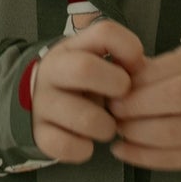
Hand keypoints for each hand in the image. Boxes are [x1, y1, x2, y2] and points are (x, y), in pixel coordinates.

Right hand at [27, 21, 145, 166]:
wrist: (35, 103)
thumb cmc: (80, 82)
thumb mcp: (97, 61)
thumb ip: (124, 62)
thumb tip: (145, 71)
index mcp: (73, 48)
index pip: (105, 32)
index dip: (129, 49)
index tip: (136, 66)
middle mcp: (53, 70)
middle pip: (85, 69)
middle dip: (116, 86)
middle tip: (122, 99)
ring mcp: (42, 102)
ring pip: (84, 118)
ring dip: (106, 127)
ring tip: (107, 126)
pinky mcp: (38, 133)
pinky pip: (66, 146)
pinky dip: (84, 149)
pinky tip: (86, 142)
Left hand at [114, 44, 180, 170]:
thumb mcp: (180, 63)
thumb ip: (151, 69)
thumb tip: (117, 76)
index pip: (170, 74)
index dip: (140, 85)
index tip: (116, 89)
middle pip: (174, 100)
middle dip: (137, 107)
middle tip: (115, 109)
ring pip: (171, 134)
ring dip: (136, 133)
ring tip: (119, 128)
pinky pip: (171, 160)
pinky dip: (141, 157)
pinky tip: (121, 150)